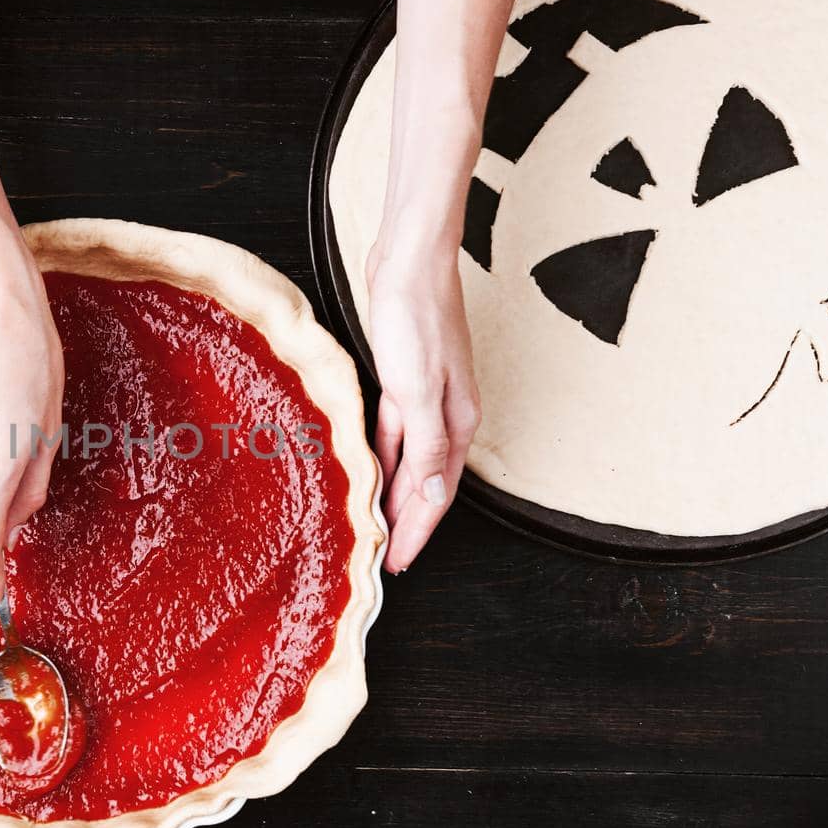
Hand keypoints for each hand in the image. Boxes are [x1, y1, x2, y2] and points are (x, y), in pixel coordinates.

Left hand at [365, 230, 479, 573]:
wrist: (410, 262)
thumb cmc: (416, 320)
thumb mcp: (418, 390)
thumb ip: (428, 445)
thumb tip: (435, 496)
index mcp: (456, 423)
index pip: (438, 495)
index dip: (418, 532)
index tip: (398, 564)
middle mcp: (447, 415)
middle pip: (427, 483)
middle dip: (410, 522)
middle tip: (387, 557)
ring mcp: (427, 396)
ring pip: (411, 460)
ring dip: (396, 493)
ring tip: (378, 524)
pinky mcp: (405, 378)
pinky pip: (395, 432)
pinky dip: (385, 455)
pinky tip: (370, 466)